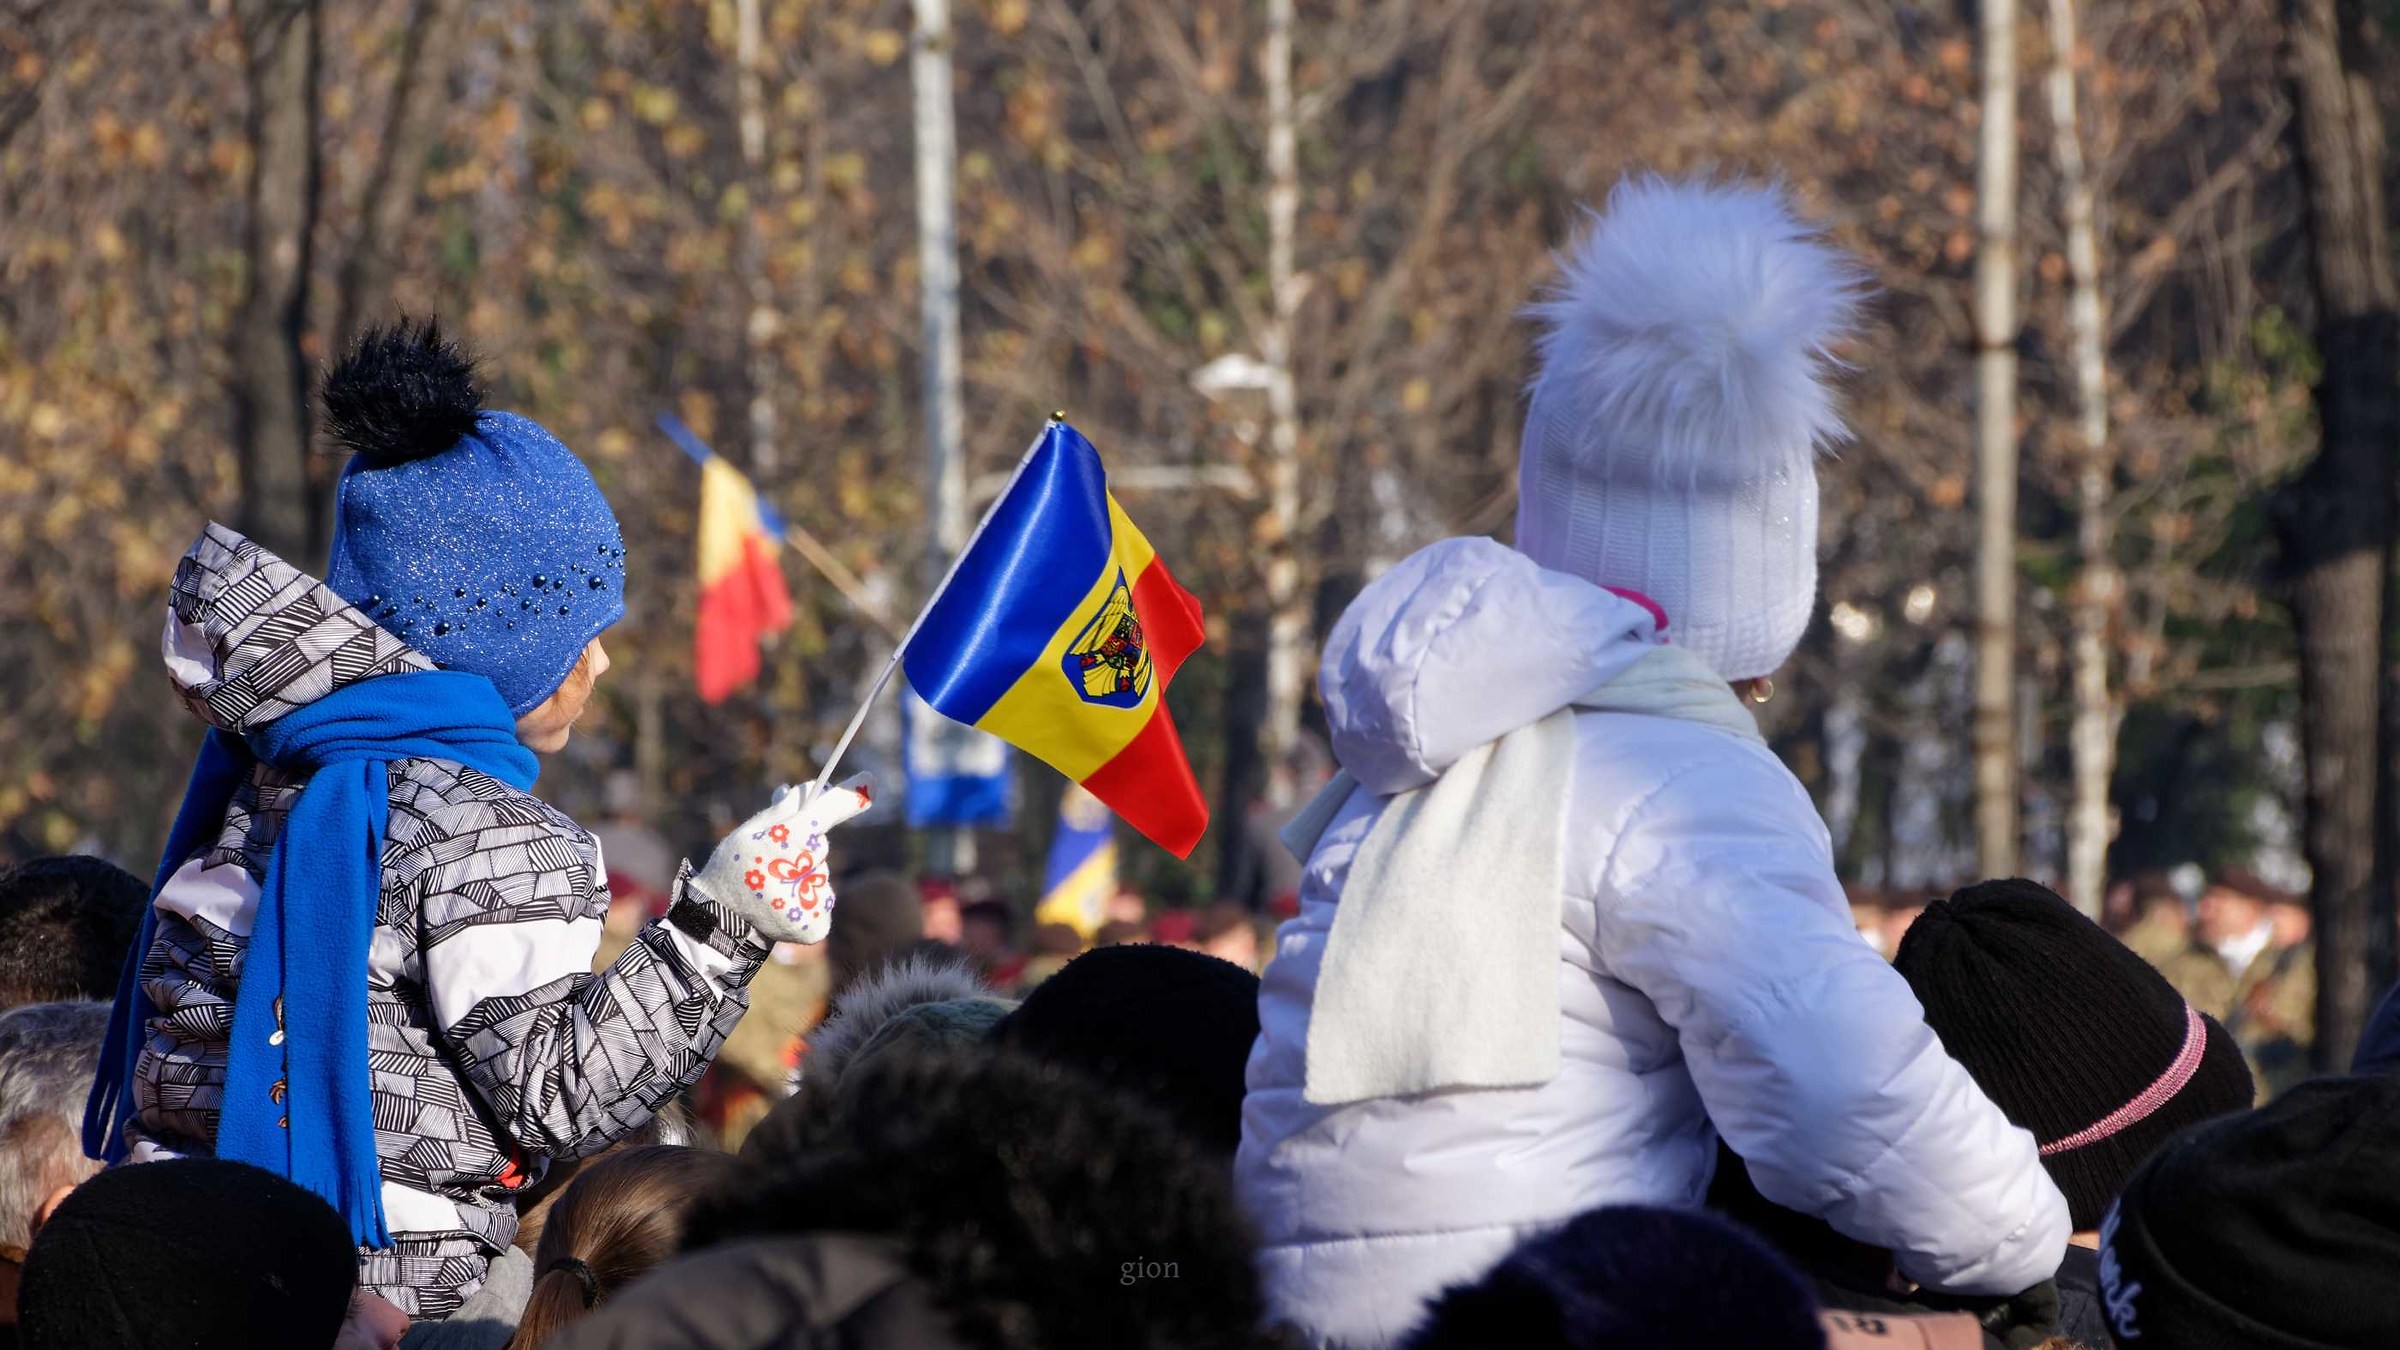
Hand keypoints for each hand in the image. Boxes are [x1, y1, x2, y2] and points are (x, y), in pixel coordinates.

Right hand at [689, 775, 872, 943]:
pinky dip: (806, 903)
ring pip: (818, 874)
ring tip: (771, 889)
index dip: (847, 796)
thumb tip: (812, 787)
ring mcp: (811, 901)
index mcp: (784, 840)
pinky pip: (822, 901)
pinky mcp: (817, 924)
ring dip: (801, 877)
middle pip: (818, 845)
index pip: (823, 812)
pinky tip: (783, 908)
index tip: (869, 779)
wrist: (718, 923)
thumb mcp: (747, 833)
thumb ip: (782, 811)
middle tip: (770, 863)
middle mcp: (803, 870)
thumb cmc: (732, 869)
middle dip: (802, 849)